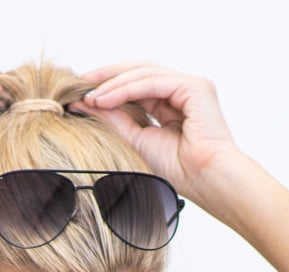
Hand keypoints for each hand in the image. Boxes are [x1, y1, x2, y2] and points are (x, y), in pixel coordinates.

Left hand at [70, 64, 241, 202]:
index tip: (84, 93)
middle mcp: (183, 91)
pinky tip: (107, 98)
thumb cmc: (180, 172)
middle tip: (82, 82)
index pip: (138, 85)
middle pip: (141, 72)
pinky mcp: (195, 87)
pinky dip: (128, 88)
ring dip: (114, 83)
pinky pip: (154, 82)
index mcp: (174, 104)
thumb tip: (88, 104)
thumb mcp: (137, 141)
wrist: (206, 181)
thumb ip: (116, 120)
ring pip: (145, 74)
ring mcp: (191, 86)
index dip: (111, 85)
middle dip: (110, 75)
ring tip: (91, 96)